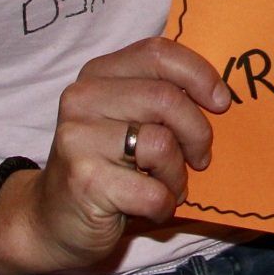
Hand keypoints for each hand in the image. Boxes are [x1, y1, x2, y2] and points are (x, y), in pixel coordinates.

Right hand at [0, 37, 230, 274]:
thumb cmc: (107, 166)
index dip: (199, 75)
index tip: (221, 102)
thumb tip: (222, 92)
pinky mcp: (85, 181)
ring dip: (178, 173)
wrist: (51, 220)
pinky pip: (151, 190)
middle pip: (167, 98)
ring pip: (161, 143)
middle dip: (197, 133)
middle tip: (200, 158)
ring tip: (170, 185)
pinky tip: (154, 207)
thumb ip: (162, 97)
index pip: (158, 53)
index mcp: (98, 74)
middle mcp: (82, 99)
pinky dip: (164, 203)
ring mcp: (78, 139)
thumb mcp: (129, 120)